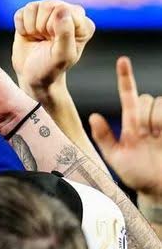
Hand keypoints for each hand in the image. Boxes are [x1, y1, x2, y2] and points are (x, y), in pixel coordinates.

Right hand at [12, 0, 94, 97]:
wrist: (32, 75)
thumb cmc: (51, 68)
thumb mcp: (62, 56)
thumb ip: (65, 33)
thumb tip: (62, 9)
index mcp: (82, 23)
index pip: (64, 10)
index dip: (54, 27)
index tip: (55, 42)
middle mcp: (67, 14)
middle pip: (48, 5)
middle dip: (41, 26)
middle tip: (45, 41)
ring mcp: (48, 13)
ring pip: (32, 7)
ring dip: (31, 27)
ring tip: (38, 38)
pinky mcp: (31, 15)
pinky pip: (21, 12)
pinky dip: (21, 26)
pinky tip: (29, 36)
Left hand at [90, 56, 161, 197]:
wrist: (159, 189)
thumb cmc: (136, 175)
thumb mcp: (116, 158)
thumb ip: (104, 138)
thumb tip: (93, 116)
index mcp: (132, 124)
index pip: (128, 96)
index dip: (125, 77)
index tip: (122, 59)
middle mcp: (149, 120)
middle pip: (148, 98)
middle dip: (147, 113)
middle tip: (148, 135)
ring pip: (161, 104)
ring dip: (158, 119)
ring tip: (158, 138)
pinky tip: (161, 134)